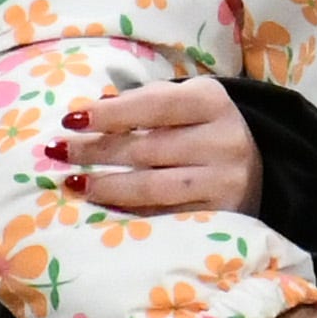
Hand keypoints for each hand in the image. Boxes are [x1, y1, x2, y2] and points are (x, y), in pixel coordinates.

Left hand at [48, 78, 261, 214]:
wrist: (258, 166)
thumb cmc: (203, 128)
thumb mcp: (184, 102)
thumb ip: (143, 103)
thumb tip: (87, 113)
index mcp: (212, 101)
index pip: (154, 105)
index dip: (109, 114)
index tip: (70, 119)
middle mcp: (224, 140)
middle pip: (147, 148)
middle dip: (96, 150)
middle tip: (58, 152)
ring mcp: (225, 182)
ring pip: (153, 186)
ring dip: (105, 185)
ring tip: (72, 183)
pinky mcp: (221, 216)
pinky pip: (164, 214)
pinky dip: (129, 211)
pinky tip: (103, 206)